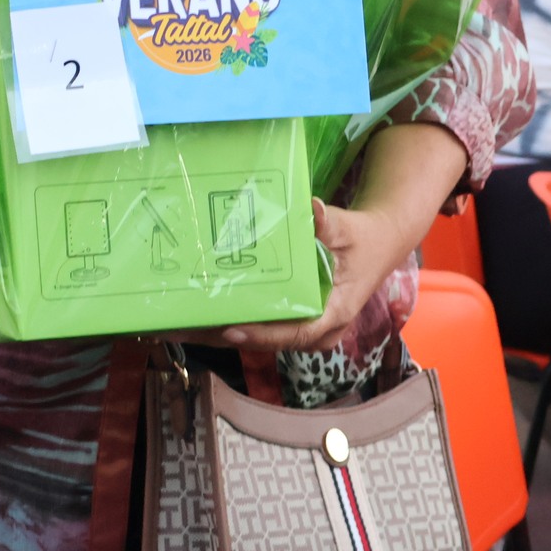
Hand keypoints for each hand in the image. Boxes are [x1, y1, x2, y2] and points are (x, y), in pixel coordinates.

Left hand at [182, 200, 405, 353]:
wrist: (377, 244)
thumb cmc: (362, 239)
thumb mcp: (348, 229)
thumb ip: (329, 224)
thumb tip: (313, 210)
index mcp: (333, 314)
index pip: (295, 333)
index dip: (262, 334)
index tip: (231, 329)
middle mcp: (316, 330)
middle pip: (265, 340)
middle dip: (220, 336)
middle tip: (177, 329)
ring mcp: (302, 329)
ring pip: (256, 337)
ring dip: (215, 332)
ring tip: (172, 325)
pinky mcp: (290, 320)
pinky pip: (257, 325)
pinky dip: (227, 320)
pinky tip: (192, 313)